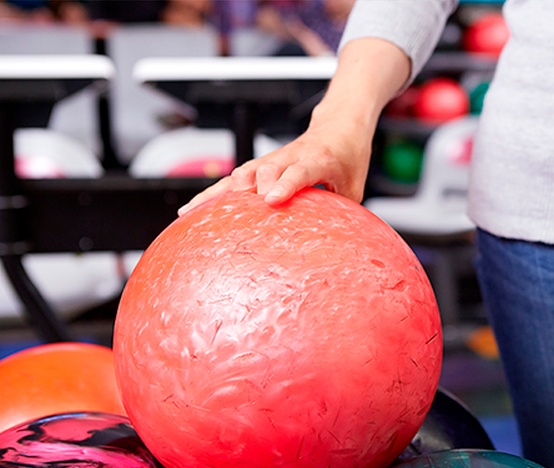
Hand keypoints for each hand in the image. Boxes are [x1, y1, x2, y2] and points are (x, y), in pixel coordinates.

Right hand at [177, 110, 371, 214]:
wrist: (338, 124)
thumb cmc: (349, 157)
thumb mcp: (354, 187)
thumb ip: (342, 214)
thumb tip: (334, 248)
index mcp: (319, 158)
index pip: (300, 170)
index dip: (285, 184)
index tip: (272, 200)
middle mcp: (292, 155)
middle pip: (264, 169)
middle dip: (250, 191)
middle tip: (236, 216)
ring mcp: (273, 159)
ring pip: (242, 173)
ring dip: (219, 193)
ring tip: (193, 214)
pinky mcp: (261, 165)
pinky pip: (233, 180)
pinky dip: (213, 193)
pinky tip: (191, 210)